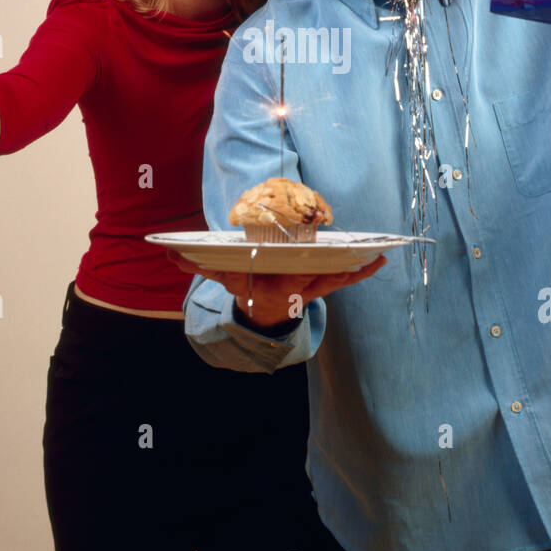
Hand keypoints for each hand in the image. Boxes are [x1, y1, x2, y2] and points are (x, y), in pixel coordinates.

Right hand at [168, 252, 386, 330]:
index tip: (310, 241)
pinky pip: (347, 279)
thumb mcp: (223, 276)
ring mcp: (312, 288)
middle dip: (335, 260)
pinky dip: (363, 271)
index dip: (301, 258)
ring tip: (380, 252)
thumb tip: (168, 252)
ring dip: (358, 267)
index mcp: (275, 283)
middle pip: (320, 272)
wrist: (261, 309)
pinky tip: (381, 259)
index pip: (291, 272)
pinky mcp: (324, 286)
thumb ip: (199, 264)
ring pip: (338, 277)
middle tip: (354, 245)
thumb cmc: (245, 283)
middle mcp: (297, 286)